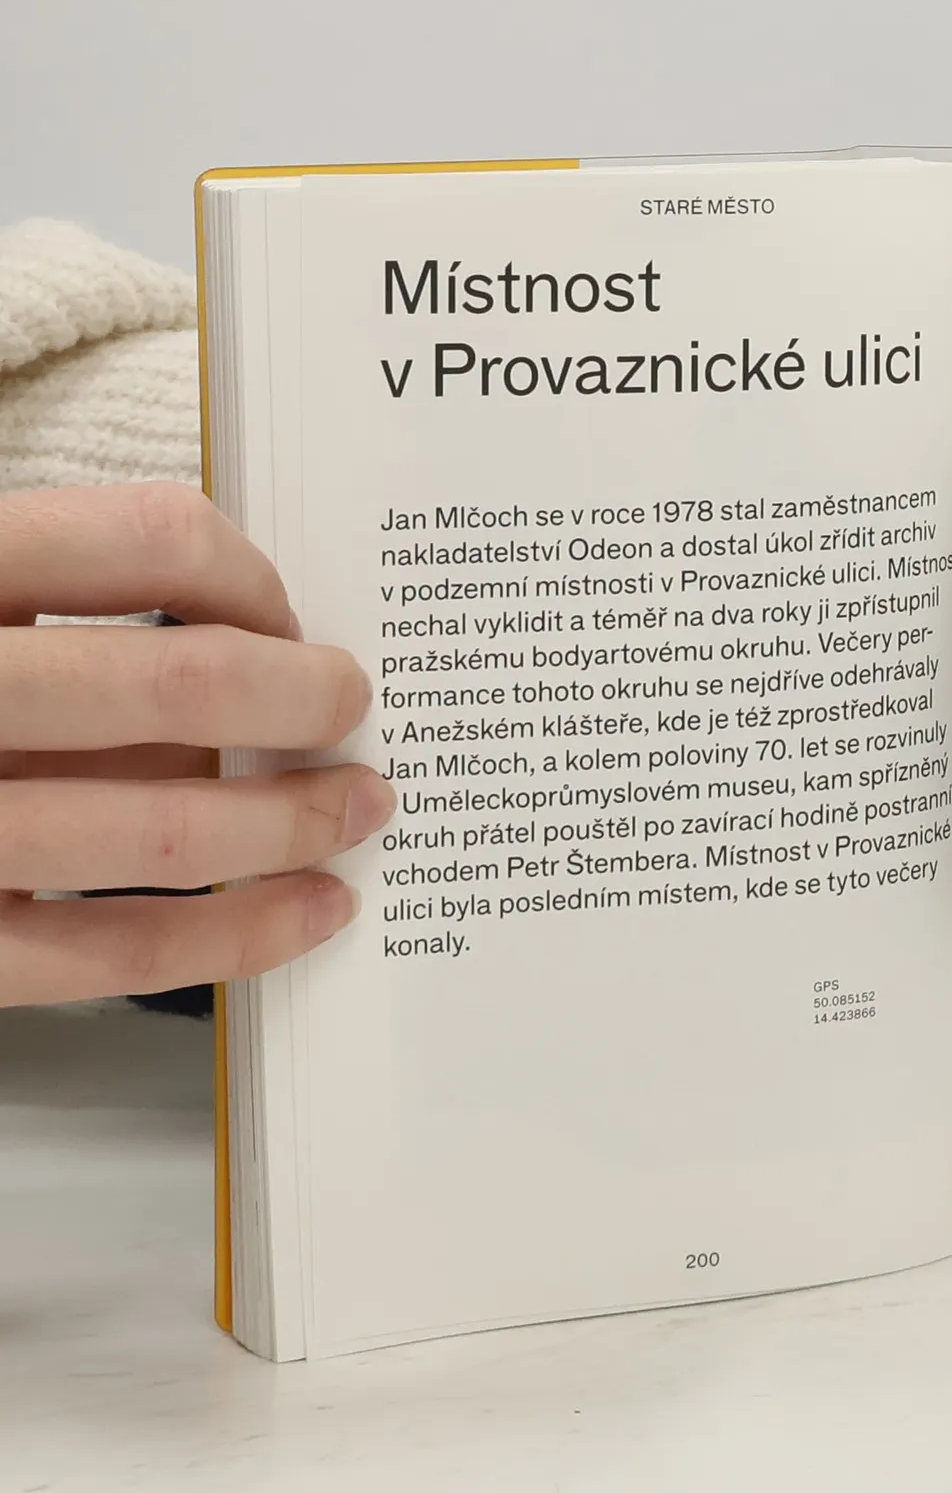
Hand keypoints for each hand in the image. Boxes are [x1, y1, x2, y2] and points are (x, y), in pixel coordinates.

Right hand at [0, 484, 392, 1004]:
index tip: (289, 612)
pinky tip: (312, 912)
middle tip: (355, 706)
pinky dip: (235, 936)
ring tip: (362, 810)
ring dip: (295, 821)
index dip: (252, 574)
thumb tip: (244, 636)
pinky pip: (111, 955)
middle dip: (305, 698)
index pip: (147, 538)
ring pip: (163, 830)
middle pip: (178, 683)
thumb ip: (48, 598)